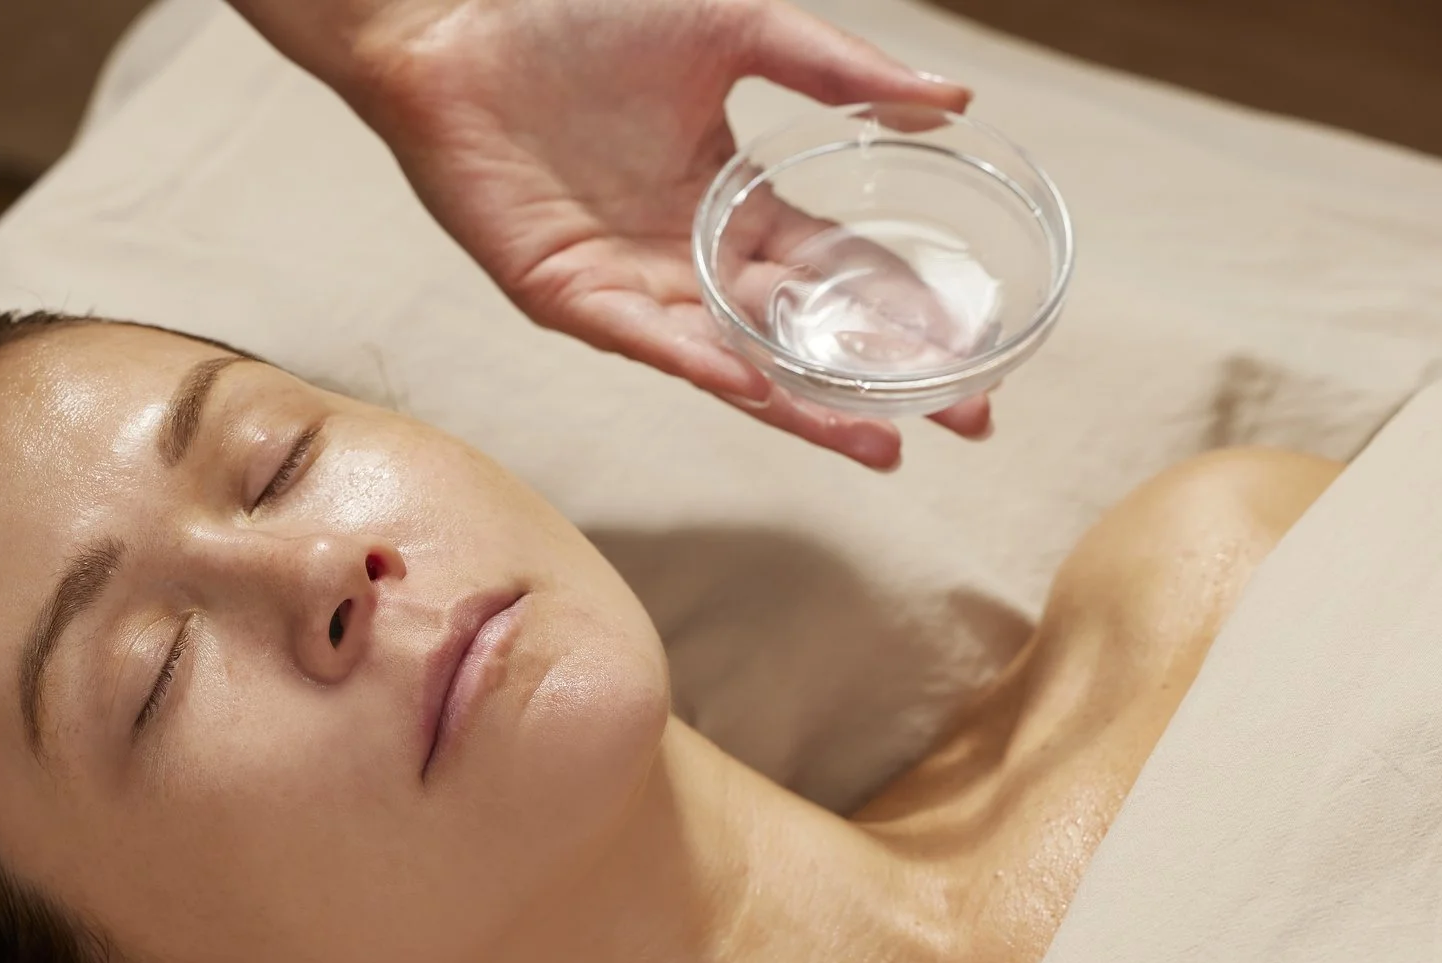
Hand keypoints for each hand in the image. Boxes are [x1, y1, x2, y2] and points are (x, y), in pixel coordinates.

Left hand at [342, 0, 994, 467]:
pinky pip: (648, 339)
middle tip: (969, 420)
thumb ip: (838, 72)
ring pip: (736, 361)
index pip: (844, 274)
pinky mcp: (570, 295)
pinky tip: (761, 386)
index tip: (980, 356)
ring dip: (808, 404)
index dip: (912, 313)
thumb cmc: (585, 18)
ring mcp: (634, 287)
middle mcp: (695, 261)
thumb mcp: (740, 29)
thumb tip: (955, 105)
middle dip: (886, 381)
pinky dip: (704, 361)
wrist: (461, 21)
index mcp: (738, 204)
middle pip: (808, 336)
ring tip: (881, 442)